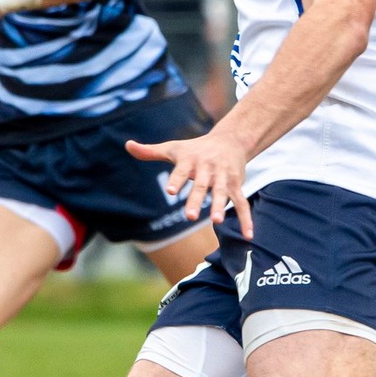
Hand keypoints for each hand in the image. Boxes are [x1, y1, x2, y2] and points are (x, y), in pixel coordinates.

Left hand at [126, 129, 249, 235]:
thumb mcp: (173, 148)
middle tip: (190, 217)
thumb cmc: (196, 148)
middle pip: (202, 185)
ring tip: (216, 221)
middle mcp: (208, 169)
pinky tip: (248, 236)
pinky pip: (241, 203)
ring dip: (220, 207)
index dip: (177, 180)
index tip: (171, 191)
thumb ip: (150, 151)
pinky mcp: (235, 185)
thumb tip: (127, 145)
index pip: (182, 171)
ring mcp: (223, 178)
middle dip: (197, 199)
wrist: (230, 140)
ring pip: (222, 193)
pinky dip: (246, 219)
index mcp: (191, 160)